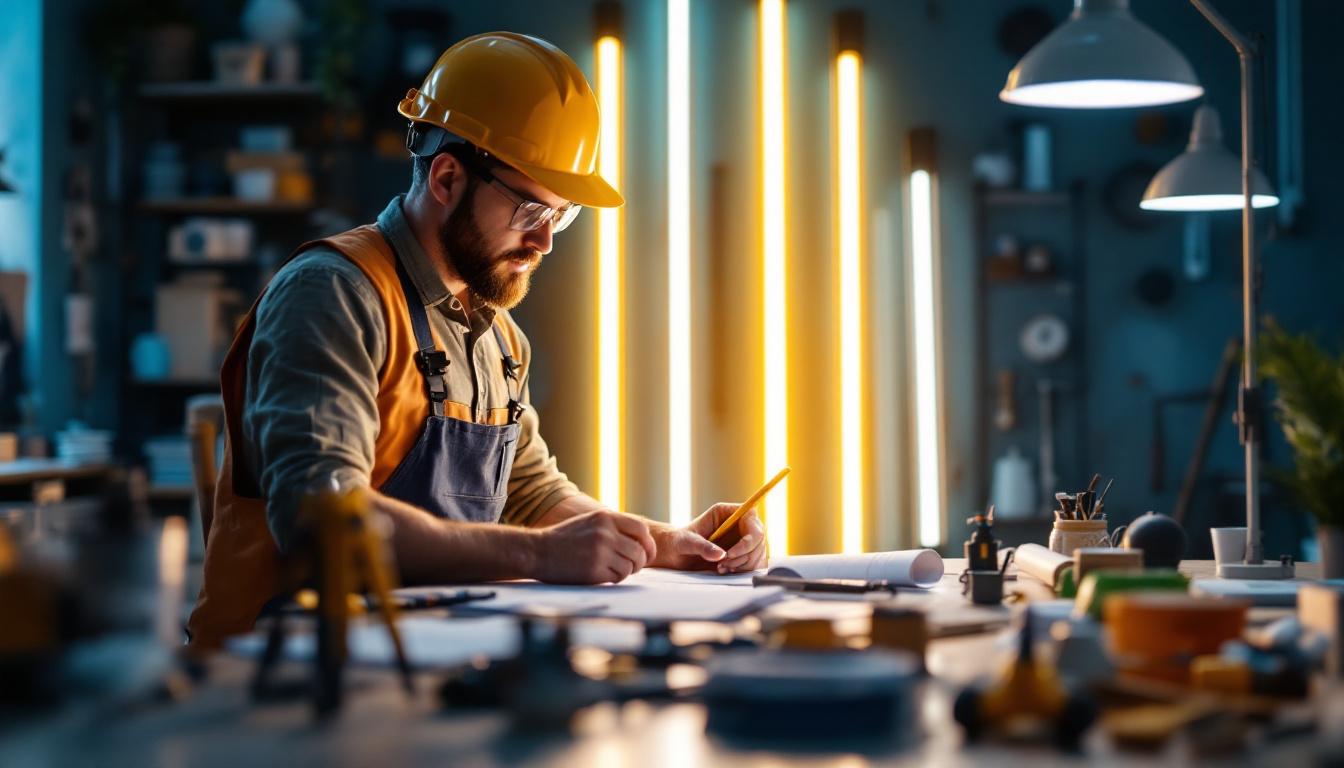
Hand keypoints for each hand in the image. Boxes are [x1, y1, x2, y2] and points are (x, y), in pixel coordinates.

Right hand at [530, 509, 656, 583]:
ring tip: (611, 570)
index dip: (648, 543)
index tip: (647, 553)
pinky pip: (618, 577)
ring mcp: (600, 551)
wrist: (538, 551)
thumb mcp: (590, 522)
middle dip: (639, 562)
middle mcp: (606, 532)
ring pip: (631, 566)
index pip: (641, 528)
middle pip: (640, 550)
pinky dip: (614, 579)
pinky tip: (602, 575)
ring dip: (625, 571)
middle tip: (631, 567)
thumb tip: (642, 540)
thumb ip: (613, 526)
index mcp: (605, 517)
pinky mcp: (594, 570)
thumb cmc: (564, 539)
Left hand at [651, 502, 766, 572]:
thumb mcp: (687, 542)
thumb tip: (721, 555)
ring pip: (758, 552)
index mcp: (726, 512)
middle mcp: (738, 524)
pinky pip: (754, 562)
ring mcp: (742, 539)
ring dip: (743, 564)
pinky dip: (743, 569)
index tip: (732, 553)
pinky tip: (726, 570)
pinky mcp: (742, 553)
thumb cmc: (678, 541)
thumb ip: (703, 546)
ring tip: (722, 567)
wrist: (675, 554)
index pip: (751, 516)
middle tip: (723, 563)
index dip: (749, 535)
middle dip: (744, 554)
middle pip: (759, 537)